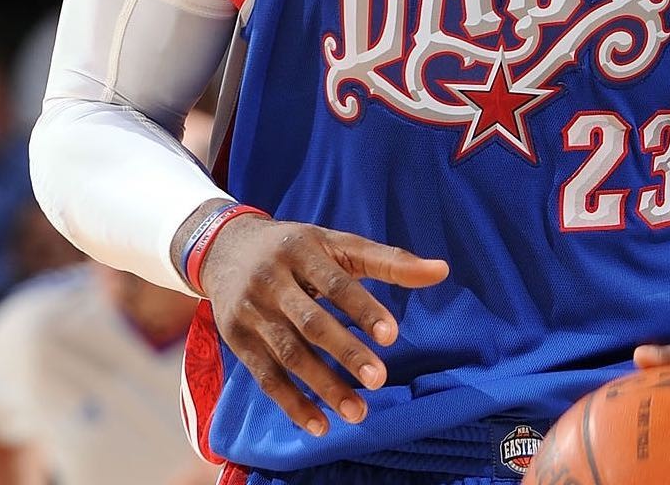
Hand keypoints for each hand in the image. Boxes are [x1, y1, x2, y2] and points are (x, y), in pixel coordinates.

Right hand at [198, 214, 448, 436]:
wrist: (227, 247)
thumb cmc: (299, 247)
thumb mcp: (338, 244)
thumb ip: (389, 260)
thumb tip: (443, 270)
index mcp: (303, 249)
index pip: (335, 282)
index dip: (363, 308)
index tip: (392, 335)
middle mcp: (273, 279)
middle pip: (311, 321)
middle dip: (345, 352)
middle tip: (379, 379)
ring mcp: (252, 311)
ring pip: (289, 354)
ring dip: (323, 386)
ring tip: (359, 413)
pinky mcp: (238, 340)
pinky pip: (265, 377)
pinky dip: (292, 404)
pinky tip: (321, 425)